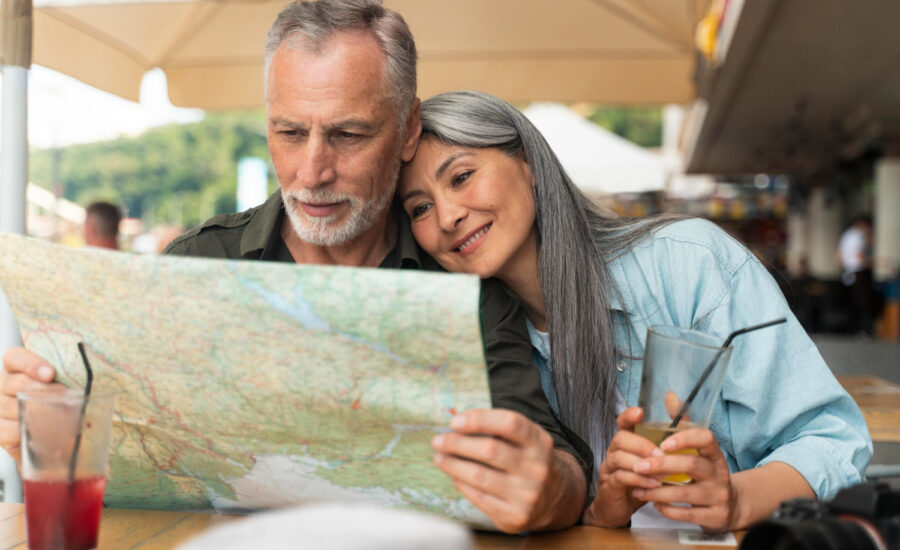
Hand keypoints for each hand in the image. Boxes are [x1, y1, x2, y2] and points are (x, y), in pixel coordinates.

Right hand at [0, 347, 61, 462]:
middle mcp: (3, 385)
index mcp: (16, 367)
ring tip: (66, 419)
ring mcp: (0, 408)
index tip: (51, 374)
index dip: (31, 364)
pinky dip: (32, 435)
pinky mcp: (0, 432)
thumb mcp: (62, 381)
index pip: (16, 358)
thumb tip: (96, 379)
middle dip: (46, 392)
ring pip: (15, 409)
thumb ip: (70, 376)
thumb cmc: (58, 396)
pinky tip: (49, 436)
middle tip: (69, 399)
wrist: (43, 428)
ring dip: (42, 414)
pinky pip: (11, 433)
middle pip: (18, 384)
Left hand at [431, 408, 582, 532]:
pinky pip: (479, 498)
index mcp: (539, 442)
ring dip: (453, 464)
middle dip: (457, 443)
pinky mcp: (515, 516)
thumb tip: (456, 424)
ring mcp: (527, 494)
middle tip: (438, 440)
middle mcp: (537, 468)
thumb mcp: (524, 439)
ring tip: (439, 457)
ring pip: (480, 476)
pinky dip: (461, 484)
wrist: (553, 498)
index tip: (454, 421)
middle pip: (490, 450)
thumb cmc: (526, 459)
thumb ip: (496, 428)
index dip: (479, 419)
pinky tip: (454, 475)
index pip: (510, 423)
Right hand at [582, 407, 660, 526]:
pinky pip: (620, 477)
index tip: (640, 412)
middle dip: (642, 444)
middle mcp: (614, 451)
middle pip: (620, 437)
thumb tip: (683, 418)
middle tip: (662, 455)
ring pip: (618, 456)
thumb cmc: (640, 482)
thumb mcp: (654, 462)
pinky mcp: (609, 485)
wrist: (618, 509)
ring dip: (642, 464)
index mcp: (626, 443)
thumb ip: (668, 441)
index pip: (622, 422)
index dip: (629, 415)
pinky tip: (653, 485)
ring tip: (662, 474)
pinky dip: (638, 480)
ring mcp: (609, 468)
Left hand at [631, 428, 736, 531]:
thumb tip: (668, 400)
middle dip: (661, 465)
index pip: (706, 438)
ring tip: (638, 490)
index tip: (662, 444)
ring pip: (684, 493)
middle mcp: (719, 473)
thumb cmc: (706, 474)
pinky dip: (667, 510)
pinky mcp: (716, 516)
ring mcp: (720, 496)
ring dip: (657, 492)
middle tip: (639, 466)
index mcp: (714, 454)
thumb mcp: (700, 453)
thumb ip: (683, 430)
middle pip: (691, 464)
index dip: (684, 438)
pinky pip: (687, 514)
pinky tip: (654, 504)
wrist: (731, 506)